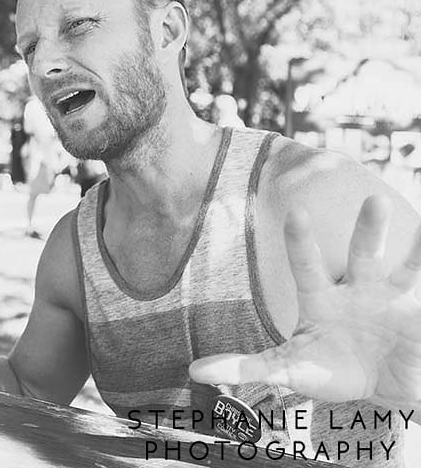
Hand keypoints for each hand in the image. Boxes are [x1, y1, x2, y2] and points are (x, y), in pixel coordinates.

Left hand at [190, 195, 420, 405]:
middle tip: (374, 200)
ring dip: (417, 248)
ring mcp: (389, 301)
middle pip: (363, 255)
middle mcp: (355, 291)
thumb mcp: (286, 370)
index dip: (302, 242)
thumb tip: (194, 371)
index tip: (297, 213)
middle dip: (369, 229)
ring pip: (404, 269)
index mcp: (320, 299)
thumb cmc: (325, 372)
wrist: (372, 391)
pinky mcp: (416, 314)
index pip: (307, 265)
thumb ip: (245, 367)